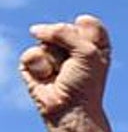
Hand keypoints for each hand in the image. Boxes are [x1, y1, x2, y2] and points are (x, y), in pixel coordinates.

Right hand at [19, 16, 110, 130]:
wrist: (70, 108)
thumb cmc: (85, 82)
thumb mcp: (86, 51)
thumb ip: (63, 32)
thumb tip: (34, 30)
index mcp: (93, 41)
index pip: (85, 22)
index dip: (85, 37)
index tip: (92, 55)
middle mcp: (72, 45)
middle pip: (63, 27)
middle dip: (68, 46)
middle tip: (74, 66)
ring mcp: (52, 53)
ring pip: (45, 39)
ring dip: (54, 58)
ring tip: (60, 73)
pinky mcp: (33, 63)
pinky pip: (31, 53)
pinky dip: (40, 66)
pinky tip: (47, 77)